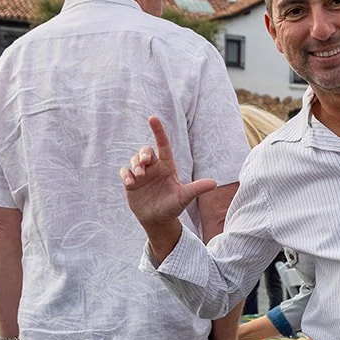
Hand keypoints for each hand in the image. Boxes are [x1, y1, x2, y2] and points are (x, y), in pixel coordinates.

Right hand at [121, 115, 217, 236]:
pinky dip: (126, 174)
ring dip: (135, 164)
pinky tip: (130, 182)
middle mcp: (154, 168)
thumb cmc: (173, 207)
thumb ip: (197, 188)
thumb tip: (215, 184)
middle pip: (146, 151)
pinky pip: (124, 172)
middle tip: (145, 162)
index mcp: (167, 166)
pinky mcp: (131, 183)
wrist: (158, 220)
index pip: (162, 145)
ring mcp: (141, 175)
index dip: (158, 131)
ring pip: (134, 159)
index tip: (153, 118)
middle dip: (143, 153)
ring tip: (140, 175)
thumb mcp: (184, 197)